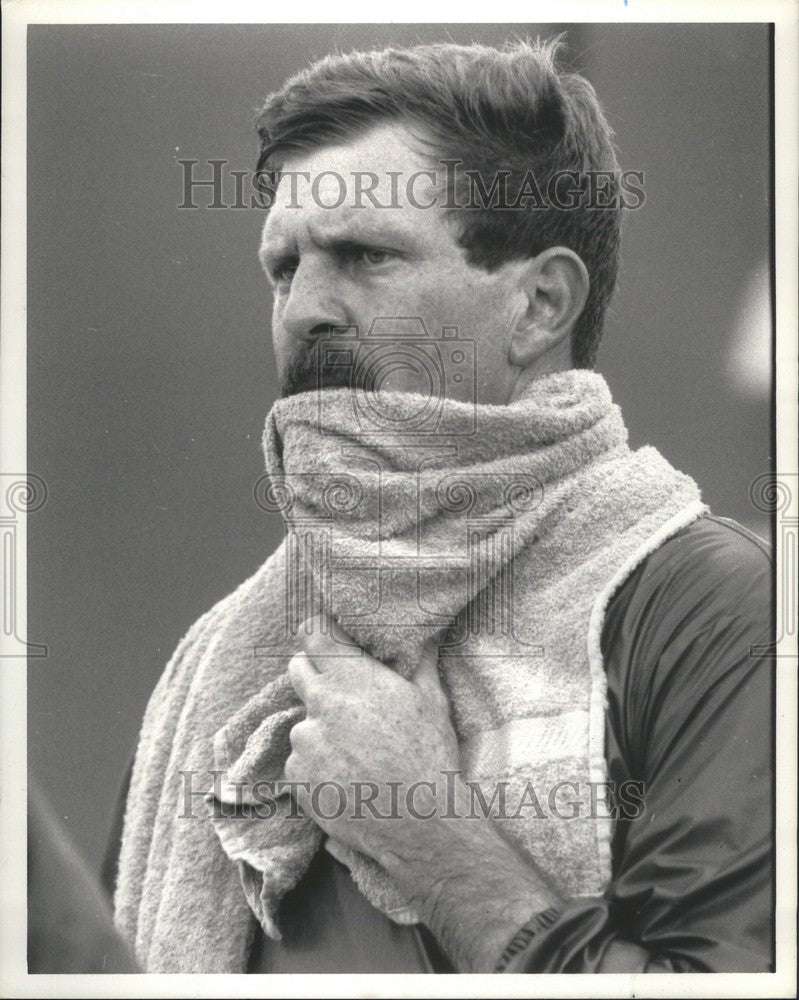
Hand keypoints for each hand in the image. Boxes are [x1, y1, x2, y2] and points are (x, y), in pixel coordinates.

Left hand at [284, 615, 459, 862]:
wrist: (420, 822)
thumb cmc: (429, 754)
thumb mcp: (432, 700)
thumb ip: (420, 661)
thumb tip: (424, 636)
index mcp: (351, 678)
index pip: (314, 636)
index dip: (318, 634)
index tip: (326, 639)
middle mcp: (320, 704)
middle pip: (298, 671)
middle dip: (313, 673)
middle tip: (340, 690)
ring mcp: (305, 743)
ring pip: (303, 722)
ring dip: (319, 728)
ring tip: (355, 751)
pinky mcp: (297, 778)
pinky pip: (300, 762)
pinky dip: (317, 766)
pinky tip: (346, 777)